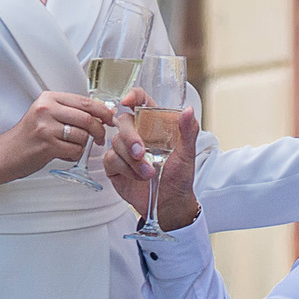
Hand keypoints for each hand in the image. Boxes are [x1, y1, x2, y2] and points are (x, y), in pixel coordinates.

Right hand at [0, 91, 114, 193]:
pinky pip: (75, 150)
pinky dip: (75, 155)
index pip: (85, 101)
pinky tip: (66, 154)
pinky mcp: (46, 145)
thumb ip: (70, 111)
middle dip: (99, 130)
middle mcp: (47, 109)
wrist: (6, 154)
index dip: (103, 111)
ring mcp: (45, 127)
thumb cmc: (29, 137)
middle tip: (100, 138)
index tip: (110, 119)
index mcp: (49, 99)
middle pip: (87, 118)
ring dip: (84, 145)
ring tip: (74, 147)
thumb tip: (102, 111)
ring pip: (82, 136)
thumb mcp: (46, 115)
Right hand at [105, 100, 202, 228]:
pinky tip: (138, 178)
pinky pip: (111, 159)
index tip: (128, 101)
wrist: (169, 203)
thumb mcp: (188, 153)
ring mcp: (124, 149)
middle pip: (123, 121)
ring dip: (132, 160)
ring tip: (149, 173)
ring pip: (116, 142)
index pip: (141, 101)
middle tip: (141, 152)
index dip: (133, 96)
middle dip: (130, 137)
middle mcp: (138, 134)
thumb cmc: (179, 176)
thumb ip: (188, 131)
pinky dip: (125, 169)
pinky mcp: (115, 165)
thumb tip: (188, 110)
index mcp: (154, 124)